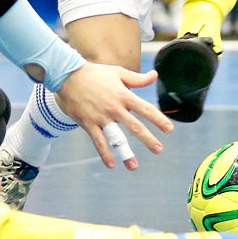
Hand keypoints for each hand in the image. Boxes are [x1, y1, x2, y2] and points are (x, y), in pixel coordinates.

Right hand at [53, 64, 173, 168]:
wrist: (68, 75)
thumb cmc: (95, 73)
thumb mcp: (118, 72)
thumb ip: (137, 78)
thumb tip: (155, 75)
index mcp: (123, 95)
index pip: (145, 109)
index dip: (158, 119)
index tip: (169, 129)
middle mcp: (114, 108)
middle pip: (134, 126)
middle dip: (148, 139)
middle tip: (159, 150)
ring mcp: (101, 117)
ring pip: (116, 137)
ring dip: (125, 153)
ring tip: (133, 166)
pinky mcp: (88, 123)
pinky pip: (98, 141)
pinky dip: (104, 153)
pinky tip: (111, 164)